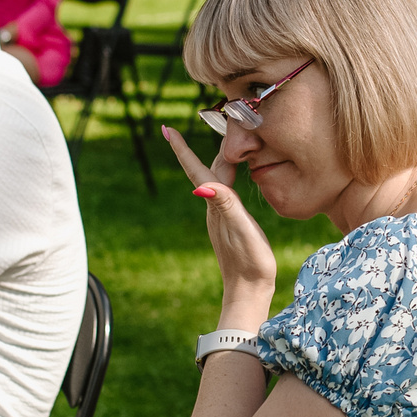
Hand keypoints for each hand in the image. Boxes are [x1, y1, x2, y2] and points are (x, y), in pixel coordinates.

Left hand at [160, 127, 277, 325]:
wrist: (250, 292)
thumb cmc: (250, 263)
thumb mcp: (241, 230)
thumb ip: (226, 205)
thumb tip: (201, 185)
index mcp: (216, 206)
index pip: (197, 171)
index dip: (182, 150)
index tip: (167, 129)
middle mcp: (214, 208)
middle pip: (206, 170)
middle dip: (199, 147)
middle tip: (200, 123)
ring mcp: (221, 217)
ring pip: (216, 179)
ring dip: (216, 158)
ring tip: (221, 141)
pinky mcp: (230, 224)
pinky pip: (226, 190)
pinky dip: (228, 174)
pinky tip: (233, 175)